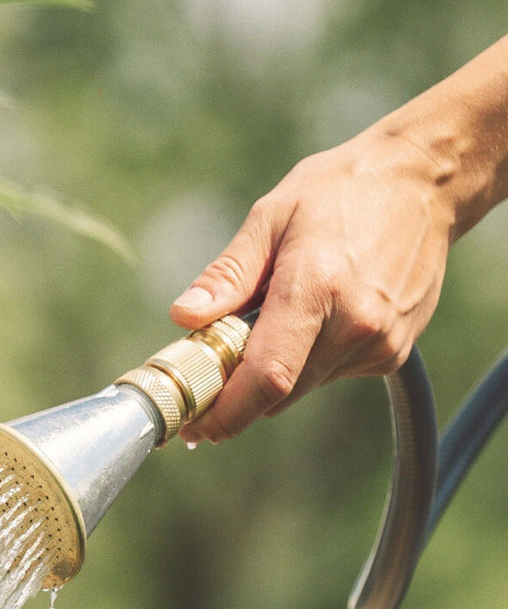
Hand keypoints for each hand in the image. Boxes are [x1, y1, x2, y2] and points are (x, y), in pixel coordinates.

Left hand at [169, 126, 455, 441]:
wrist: (423, 183)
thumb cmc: (340, 190)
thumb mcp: (271, 215)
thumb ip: (228, 274)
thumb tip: (185, 317)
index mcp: (317, 287)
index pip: (267, 377)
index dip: (226, 412)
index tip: (193, 425)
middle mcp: (355, 325)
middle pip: (278, 393)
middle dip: (236, 393)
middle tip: (206, 370)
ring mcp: (380, 344)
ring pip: (302, 387)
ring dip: (273, 371)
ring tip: (269, 319)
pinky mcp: (394, 353)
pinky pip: (330, 374)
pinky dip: (306, 359)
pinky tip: (313, 315)